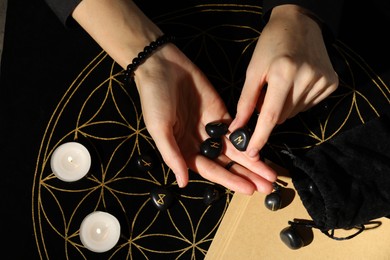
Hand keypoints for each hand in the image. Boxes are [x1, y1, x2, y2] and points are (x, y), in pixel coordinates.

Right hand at [135, 43, 276, 193]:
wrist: (162, 66)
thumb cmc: (154, 99)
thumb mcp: (159, 128)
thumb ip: (172, 155)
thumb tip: (183, 182)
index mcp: (183, 150)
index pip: (211, 170)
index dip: (230, 180)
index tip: (249, 189)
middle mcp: (199, 142)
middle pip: (226, 163)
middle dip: (247, 175)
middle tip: (268, 187)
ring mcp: (211, 128)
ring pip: (235, 149)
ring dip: (252, 161)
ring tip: (270, 174)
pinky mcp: (221, 113)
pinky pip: (237, 130)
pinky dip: (249, 139)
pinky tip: (262, 148)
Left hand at [229, 4, 338, 159]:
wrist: (299, 24)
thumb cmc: (271, 46)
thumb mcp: (253, 70)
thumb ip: (246, 101)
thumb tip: (237, 127)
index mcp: (284, 72)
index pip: (270, 115)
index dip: (260, 136)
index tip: (251, 153)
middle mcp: (306, 77)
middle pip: (282, 116)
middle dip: (270, 113)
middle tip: (267, 93)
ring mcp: (323, 80)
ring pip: (295, 112)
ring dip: (284, 106)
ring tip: (283, 83)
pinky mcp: (332, 82)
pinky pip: (308, 105)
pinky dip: (298, 100)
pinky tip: (297, 82)